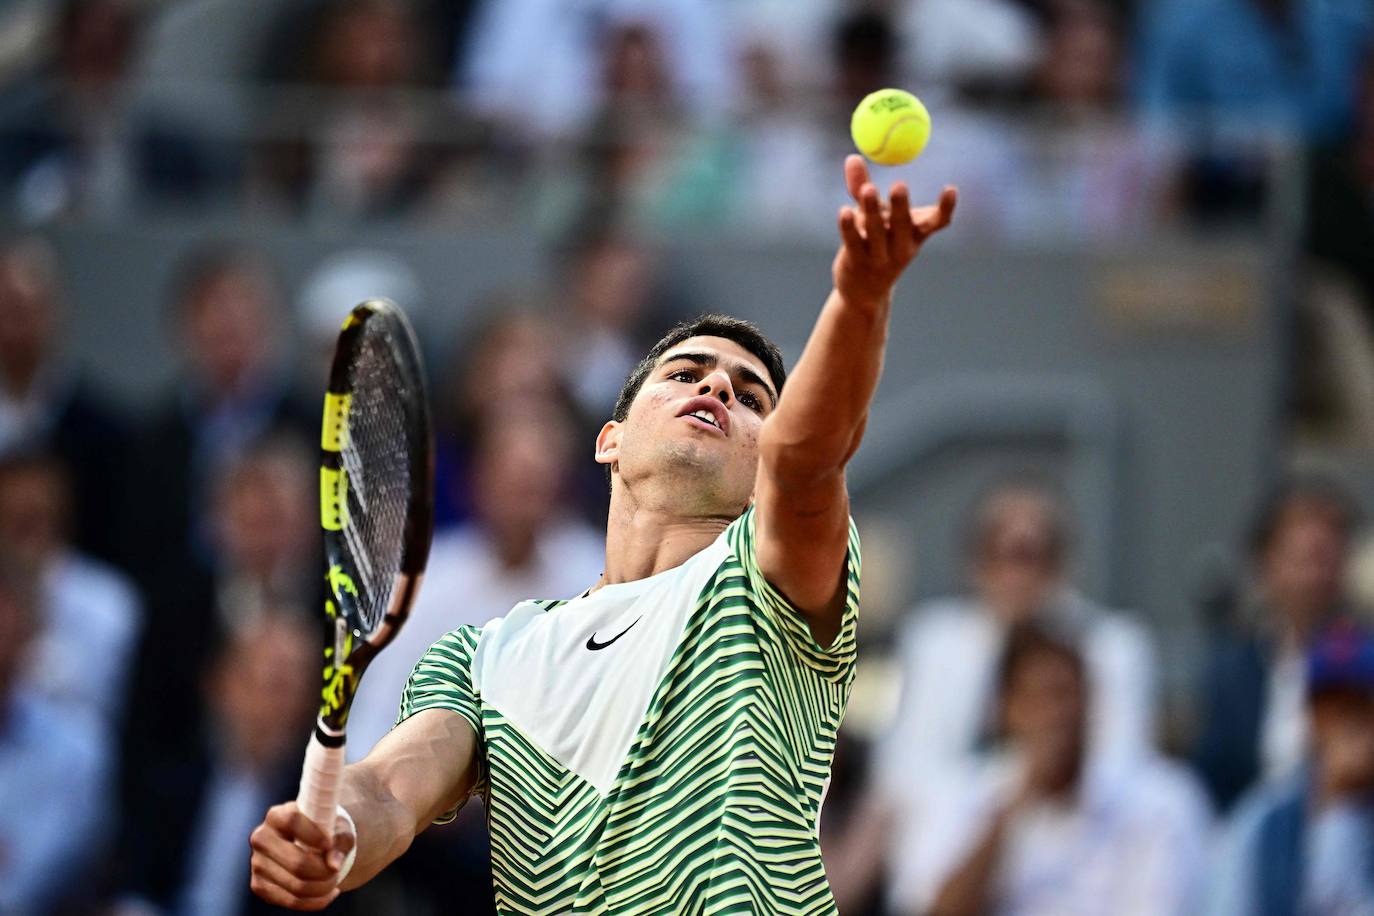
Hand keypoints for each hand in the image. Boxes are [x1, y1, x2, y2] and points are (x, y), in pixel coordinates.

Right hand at [249, 802, 355, 910]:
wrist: (310, 844)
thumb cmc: (325, 831)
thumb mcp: (338, 828)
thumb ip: (340, 841)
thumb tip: (333, 864)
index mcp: (277, 815)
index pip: (292, 821)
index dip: (314, 835)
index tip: (329, 844)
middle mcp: (261, 837)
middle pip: (297, 862)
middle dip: (324, 871)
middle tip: (336, 870)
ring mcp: (258, 863)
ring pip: (296, 885)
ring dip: (323, 888)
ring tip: (334, 880)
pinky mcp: (259, 885)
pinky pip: (292, 901)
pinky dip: (316, 901)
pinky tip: (328, 893)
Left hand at [833, 154, 956, 311]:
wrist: (864, 291)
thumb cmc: (876, 245)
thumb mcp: (875, 217)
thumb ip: (861, 187)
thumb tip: (851, 156)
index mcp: (915, 234)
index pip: (937, 222)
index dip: (946, 207)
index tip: (951, 189)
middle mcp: (901, 247)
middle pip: (903, 225)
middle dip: (901, 205)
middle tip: (899, 185)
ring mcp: (880, 257)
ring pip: (876, 231)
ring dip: (872, 210)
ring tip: (867, 190)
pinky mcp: (857, 262)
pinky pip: (853, 242)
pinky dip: (848, 226)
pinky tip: (844, 211)